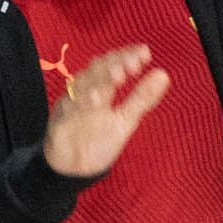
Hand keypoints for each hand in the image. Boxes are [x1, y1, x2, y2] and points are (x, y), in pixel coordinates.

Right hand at [40, 43, 172, 178]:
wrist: (75, 170)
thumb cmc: (99, 141)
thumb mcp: (125, 120)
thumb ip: (142, 98)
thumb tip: (163, 74)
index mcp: (100, 88)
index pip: (112, 64)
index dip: (126, 56)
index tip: (145, 53)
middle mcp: (83, 93)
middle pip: (96, 70)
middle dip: (114, 64)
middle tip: (133, 63)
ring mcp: (69, 107)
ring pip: (80, 85)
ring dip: (99, 79)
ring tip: (118, 76)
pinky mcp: (58, 124)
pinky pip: (67, 111)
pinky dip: (79, 104)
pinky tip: (94, 99)